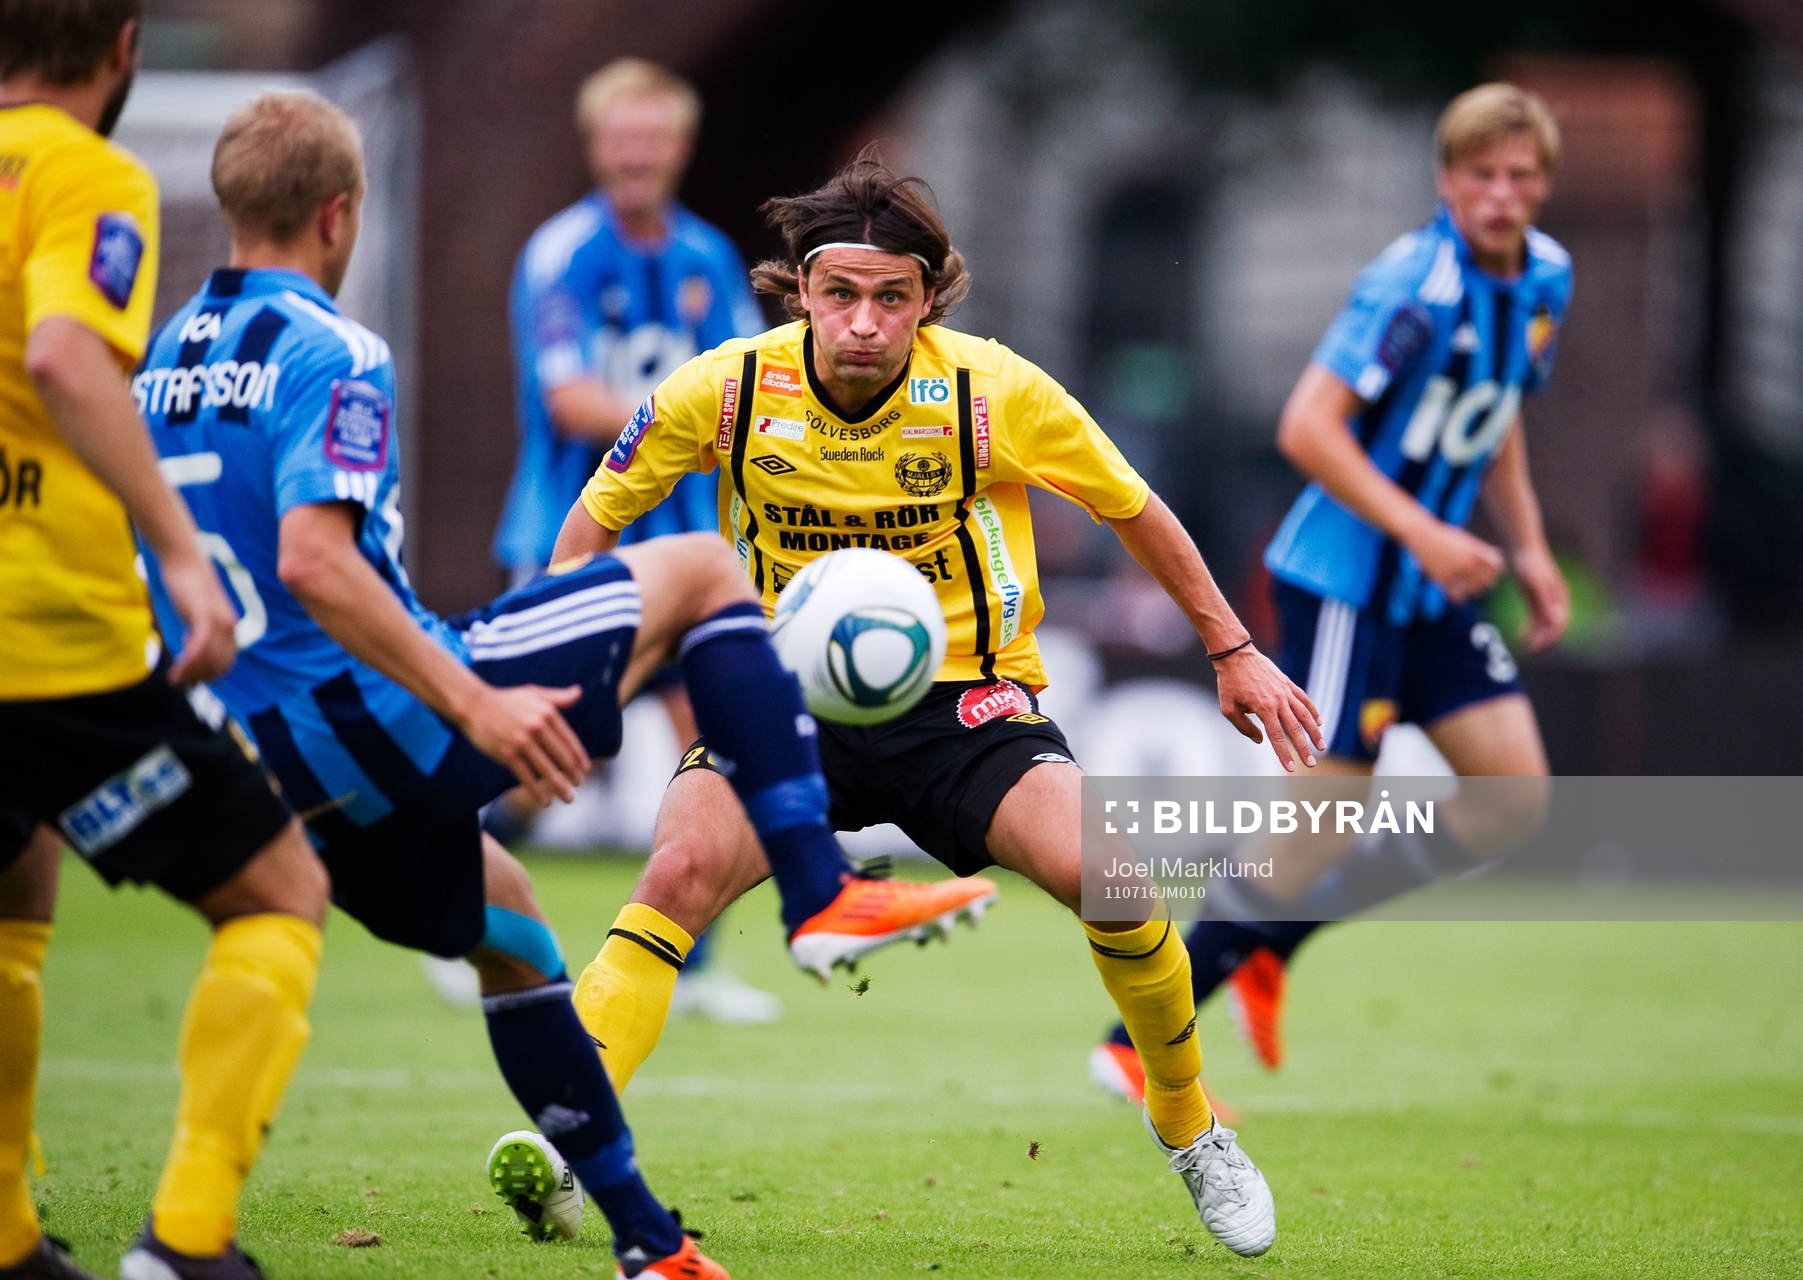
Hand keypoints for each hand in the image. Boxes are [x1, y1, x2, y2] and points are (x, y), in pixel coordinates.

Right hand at [159, 550, 237, 684]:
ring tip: (175, 681)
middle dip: (200, 678)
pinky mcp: (205, 617)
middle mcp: (228, 627)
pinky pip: (199, 649)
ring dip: (191, 675)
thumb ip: (199, 628)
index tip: (192, 680)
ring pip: (209, 660)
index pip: (226, 661)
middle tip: (180, 684)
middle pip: (219, 665)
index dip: (209, 675)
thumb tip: (192, 645)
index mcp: (229, 626)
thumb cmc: (187, 583)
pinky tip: (175, 671)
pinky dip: (188, 664)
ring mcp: (218, 622)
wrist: (185, 559)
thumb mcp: (197, 610)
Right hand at [458, 683, 590, 805]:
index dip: (579, 758)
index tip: (584, 770)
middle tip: (579, 785)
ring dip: (560, 787)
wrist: (474, 705)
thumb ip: (558, 697)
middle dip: (573, 774)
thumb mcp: (534, 693)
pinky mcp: (507, 753)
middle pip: (562, 757)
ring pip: (546, 770)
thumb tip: (579, 693)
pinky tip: (544, 801)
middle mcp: (537, 727)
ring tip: (568, 798)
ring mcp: (521, 741)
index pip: (569, 740)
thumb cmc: (506, 700)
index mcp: (547, 713)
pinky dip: (537, 791)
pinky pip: (526, 776)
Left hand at [1213, 646, 1323, 772]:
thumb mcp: (1228, 708)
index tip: (1291, 768)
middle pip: (1295, 729)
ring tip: (1322, 746)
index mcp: (1264, 709)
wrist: (1236, 654)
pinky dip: (1313, 711)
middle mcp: (1279, 701)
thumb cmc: (1229, 683)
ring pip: (1305, 714)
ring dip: (1315, 732)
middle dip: (1304, 748)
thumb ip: (1244, 727)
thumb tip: (1261, 740)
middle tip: (1311, 764)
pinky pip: (1304, 699)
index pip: (1277, 737)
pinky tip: (1319, 722)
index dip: (1284, 754)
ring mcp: (1285, 691)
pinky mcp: (1288, 683)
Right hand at [1409, 520, 1504, 602]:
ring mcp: (1456, 571)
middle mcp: (1468, 562)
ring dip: (1473, 591)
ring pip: (1472, 589)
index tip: (1492, 572)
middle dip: (1486, 582)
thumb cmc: (1445, 536)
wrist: (1423, 535)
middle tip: (1483, 584)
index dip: (1496, 570)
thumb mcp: (1465, 540)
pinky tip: (1458, 597)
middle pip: (1486, 579)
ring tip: (1471, 591)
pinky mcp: (1443, 578)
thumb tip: (1497, 553)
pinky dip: (1459, 597)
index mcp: (1476, 551)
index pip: (1496, 565)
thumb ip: (1480, 549)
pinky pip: (1456, 594)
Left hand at [1510, 544, 1569, 652]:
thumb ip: (1546, 601)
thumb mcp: (1536, 582)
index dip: (1550, 637)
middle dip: (1543, 640)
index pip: (1559, 623)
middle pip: (1553, 626)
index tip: (1536, 647)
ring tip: (1523, 645)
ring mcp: (1545, 600)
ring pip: (1543, 624)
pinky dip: (1530, 629)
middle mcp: (1555, 600)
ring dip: (1536, 636)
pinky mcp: (1535, 598)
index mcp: (1559, 597)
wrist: (1521, 546)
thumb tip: (1556, 620)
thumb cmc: (1529, 563)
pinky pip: (1535, 618)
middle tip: (1530, 650)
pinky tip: (1520, 635)